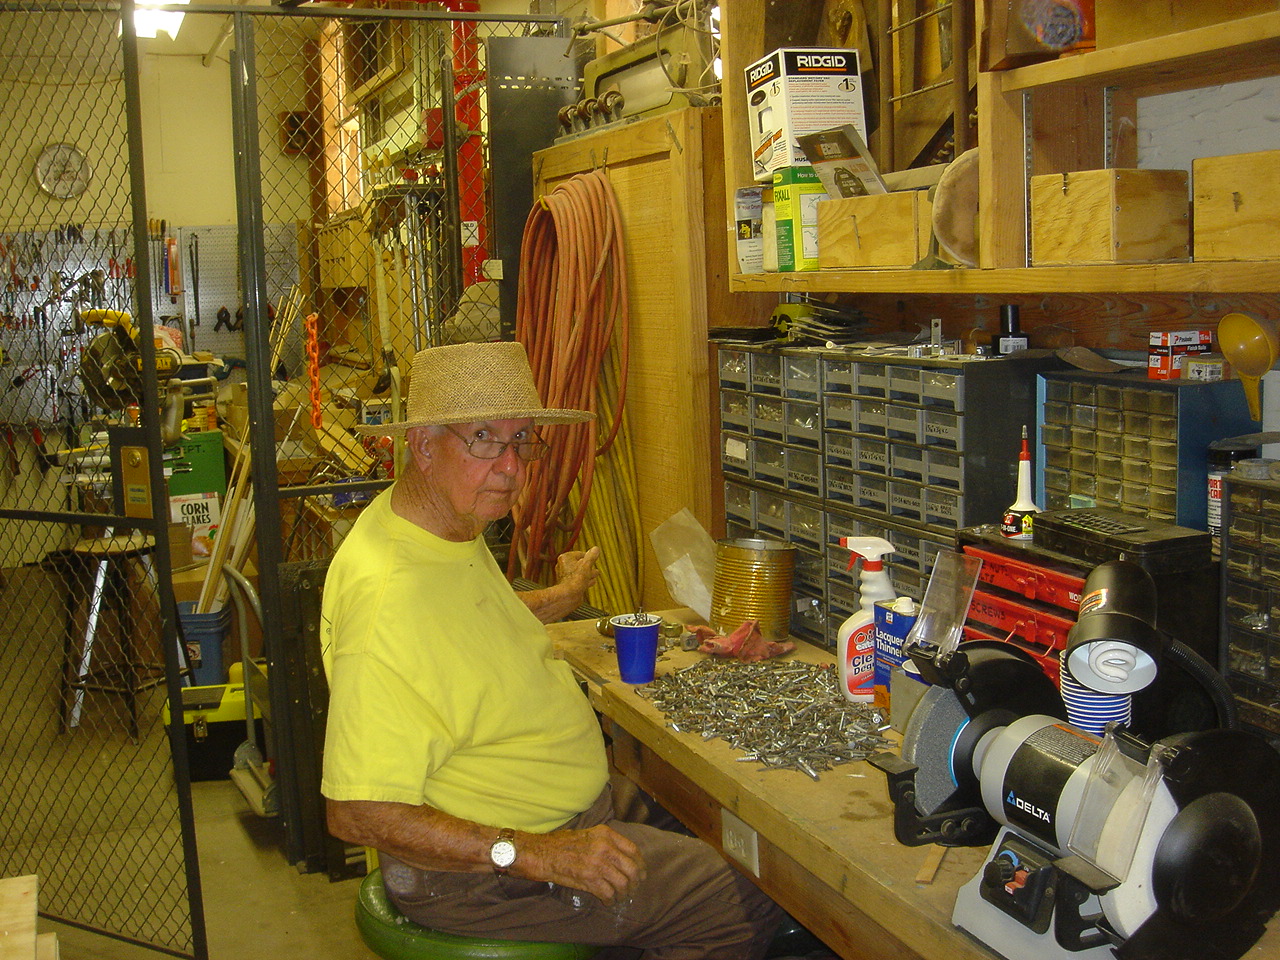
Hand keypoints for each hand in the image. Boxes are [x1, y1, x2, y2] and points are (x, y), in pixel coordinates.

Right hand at [517, 824, 644, 903]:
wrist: (542, 853)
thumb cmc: (563, 844)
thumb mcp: (589, 834)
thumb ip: (607, 843)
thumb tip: (624, 858)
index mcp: (606, 834)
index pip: (633, 850)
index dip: (640, 864)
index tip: (640, 873)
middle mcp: (605, 847)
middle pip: (632, 869)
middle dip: (635, 882)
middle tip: (632, 889)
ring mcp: (597, 863)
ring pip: (623, 884)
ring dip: (623, 894)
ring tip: (619, 897)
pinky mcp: (589, 879)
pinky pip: (609, 893)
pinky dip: (611, 900)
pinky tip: (608, 901)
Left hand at [555, 546, 600, 601]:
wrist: (569, 595)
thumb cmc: (575, 579)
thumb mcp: (587, 565)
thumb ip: (591, 556)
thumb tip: (596, 549)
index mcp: (566, 558)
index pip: (580, 554)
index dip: (588, 557)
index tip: (594, 558)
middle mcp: (563, 566)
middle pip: (579, 564)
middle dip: (588, 566)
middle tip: (594, 566)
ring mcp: (565, 576)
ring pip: (579, 573)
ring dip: (587, 574)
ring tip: (595, 574)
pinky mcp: (568, 585)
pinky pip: (577, 581)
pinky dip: (584, 581)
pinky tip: (590, 582)